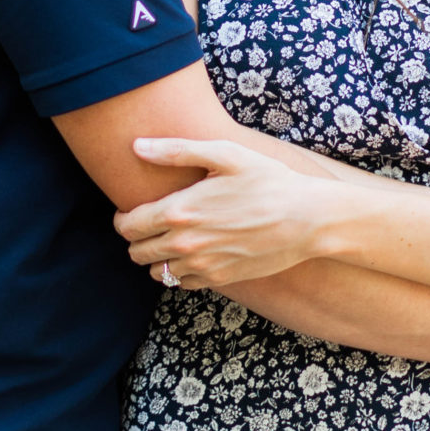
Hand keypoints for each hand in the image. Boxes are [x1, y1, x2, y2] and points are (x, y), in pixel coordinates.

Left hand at [116, 137, 334, 288]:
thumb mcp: (224, 154)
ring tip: (170, 239)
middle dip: (136, 238)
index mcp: (180, 211)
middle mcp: (186, 244)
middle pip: (136, 252)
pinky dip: (179, 272)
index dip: (123, 219)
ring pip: (156, 272)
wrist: (306, 219)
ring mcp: (203, 265)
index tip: (130, 211)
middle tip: (150, 224)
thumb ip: (176, 151)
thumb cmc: (267, 179)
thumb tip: (137, 146)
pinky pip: (182, 284)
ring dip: (156, 257)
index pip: (129, 226)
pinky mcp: (220, 279)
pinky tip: (193, 253)